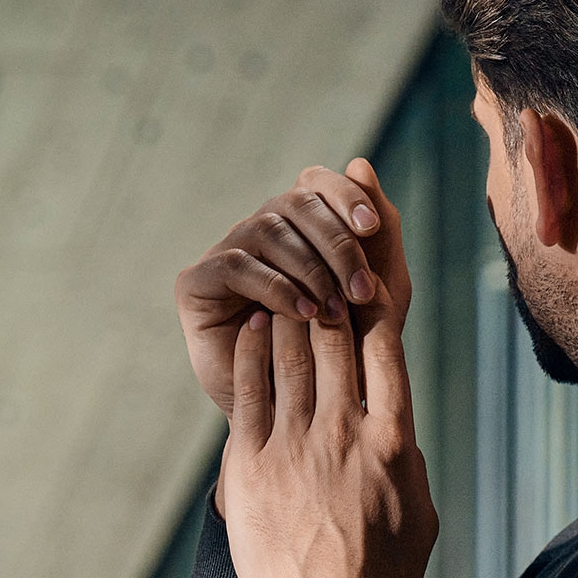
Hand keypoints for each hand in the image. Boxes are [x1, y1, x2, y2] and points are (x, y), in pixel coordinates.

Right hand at [175, 160, 405, 420]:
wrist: (303, 415)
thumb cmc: (343, 353)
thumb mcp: (376, 294)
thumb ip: (379, 232)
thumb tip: (361, 163)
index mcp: (301, 225)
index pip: (318, 183)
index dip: (345, 197)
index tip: (372, 229)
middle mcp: (261, 230)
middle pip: (295, 203)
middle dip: (336, 242)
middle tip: (361, 288)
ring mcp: (227, 252)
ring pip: (268, 230)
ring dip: (310, 269)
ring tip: (335, 311)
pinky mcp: (197, 283)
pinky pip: (237, 265)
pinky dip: (276, 287)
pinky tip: (303, 315)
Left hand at [217, 163, 436, 577]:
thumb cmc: (384, 577)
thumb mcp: (419, 513)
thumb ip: (407, 460)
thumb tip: (397, 427)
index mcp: (395, 441)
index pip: (387, 350)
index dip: (377, 301)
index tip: (373, 270)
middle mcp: (346, 432)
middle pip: (337, 341)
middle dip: (330, 289)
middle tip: (324, 252)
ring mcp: (296, 446)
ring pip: (291, 357)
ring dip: (289, 311)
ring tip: (286, 280)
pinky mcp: (251, 466)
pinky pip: (248, 393)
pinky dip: (252, 353)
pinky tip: (253, 328)